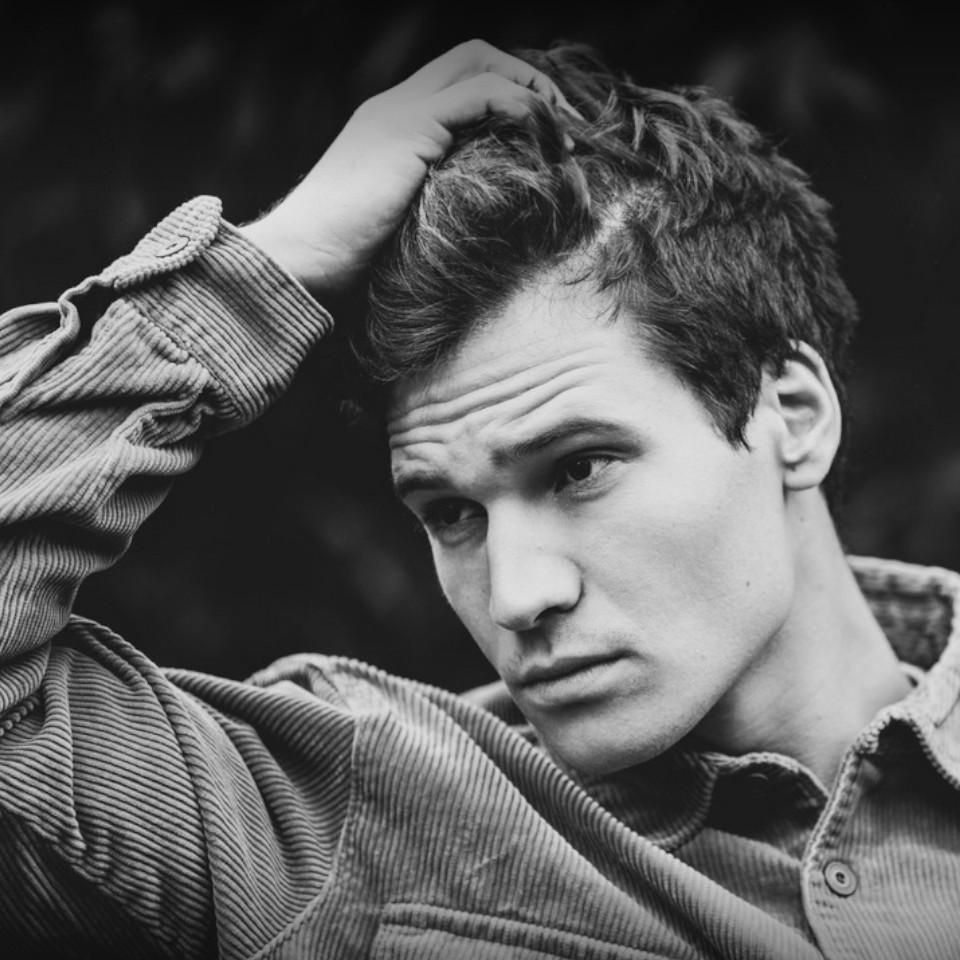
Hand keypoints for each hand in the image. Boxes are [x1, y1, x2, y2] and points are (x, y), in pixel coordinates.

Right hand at [239, 39, 578, 296]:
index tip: (544, 134)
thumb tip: (480, 223)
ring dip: (534, 91)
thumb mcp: (399, 223)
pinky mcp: (411, 129)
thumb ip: (432, 203)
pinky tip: (546, 142)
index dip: (507, 93)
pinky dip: (523, 109)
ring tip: (567, 135)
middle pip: (473, 55)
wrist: (301, 258)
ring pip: (481, 62)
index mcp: (392, 124)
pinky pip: (482, 95)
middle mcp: (396, 105)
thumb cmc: (344, 259)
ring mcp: (401, 111)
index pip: (459, 80)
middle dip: (528, 78)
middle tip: (565, 124)